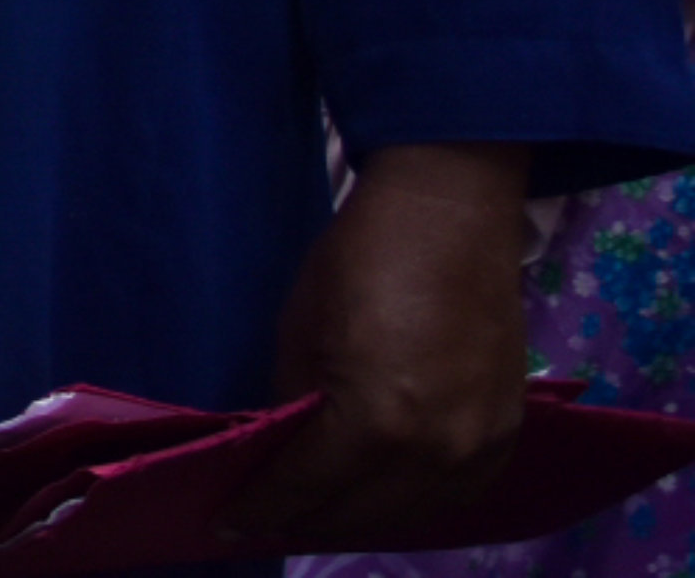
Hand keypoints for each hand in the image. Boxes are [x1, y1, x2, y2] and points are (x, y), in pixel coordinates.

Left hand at [220, 141, 530, 549]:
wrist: (452, 215)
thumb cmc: (361, 257)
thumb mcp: (300, 328)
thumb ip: (295, 402)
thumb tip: (282, 449)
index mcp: (377, 422)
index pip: (306, 487)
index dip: (261, 506)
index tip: (227, 521)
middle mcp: (436, 451)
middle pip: (361, 515)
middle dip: (307, 519)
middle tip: (267, 516)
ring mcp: (481, 448)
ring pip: (411, 515)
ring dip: (361, 518)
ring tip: (317, 511)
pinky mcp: (508, 435)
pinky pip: (456, 495)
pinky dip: (413, 502)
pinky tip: (379, 494)